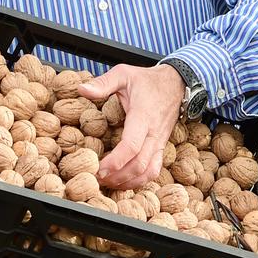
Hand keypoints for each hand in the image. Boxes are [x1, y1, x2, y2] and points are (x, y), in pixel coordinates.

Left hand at [78, 64, 184, 189]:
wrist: (176, 83)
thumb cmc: (147, 80)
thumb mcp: (123, 74)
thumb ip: (103, 83)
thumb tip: (81, 89)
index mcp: (143, 116)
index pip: (132, 146)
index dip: (115, 162)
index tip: (98, 169)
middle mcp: (153, 133)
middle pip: (138, 164)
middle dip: (117, 176)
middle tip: (97, 179)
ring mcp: (159, 142)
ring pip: (147, 172)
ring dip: (127, 182)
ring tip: (107, 183)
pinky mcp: (161, 147)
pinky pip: (154, 170)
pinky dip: (139, 181)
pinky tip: (123, 181)